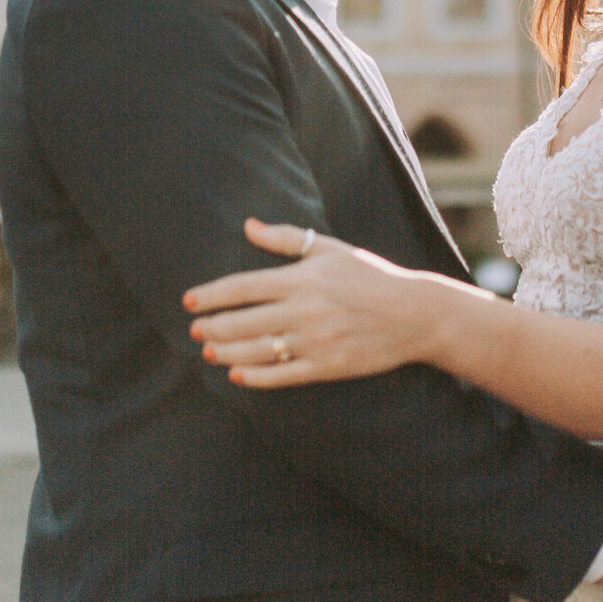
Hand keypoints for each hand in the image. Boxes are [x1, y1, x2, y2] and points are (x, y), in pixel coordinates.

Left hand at [182, 218, 450, 386]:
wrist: (414, 313)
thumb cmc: (371, 275)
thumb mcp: (332, 249)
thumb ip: (288, 238)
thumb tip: (247, 225)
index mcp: (302, 279)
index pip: (243, 286)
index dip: (211, 295)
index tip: (188, 301)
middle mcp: (304, 310)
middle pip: (244, 322)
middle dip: (213, 327)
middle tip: (194, 331)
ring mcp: (315, 341)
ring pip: (258, 350)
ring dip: (227, 352)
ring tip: (208, 352)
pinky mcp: (327, 366)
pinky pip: (283, 374)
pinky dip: (256, 376)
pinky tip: (237, 375)